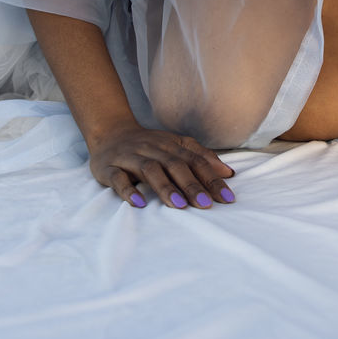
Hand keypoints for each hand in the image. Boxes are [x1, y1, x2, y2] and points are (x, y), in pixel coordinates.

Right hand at [88, 126, 235, 209]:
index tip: (227, 198)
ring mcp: (130, 158)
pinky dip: (128, 190)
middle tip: (206, 204)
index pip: (196, 161)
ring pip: (150, 170)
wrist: (109, 132)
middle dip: (192, 185)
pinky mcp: (109, 168)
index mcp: (171, 145)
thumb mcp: (176, 146)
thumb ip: (201, 157)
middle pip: (175, 165)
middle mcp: (152, 149)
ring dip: (165, 187)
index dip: (212, 179)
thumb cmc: (148, 145)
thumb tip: (228, 173)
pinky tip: (139, 203)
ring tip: (179, 205)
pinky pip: (118, 178)